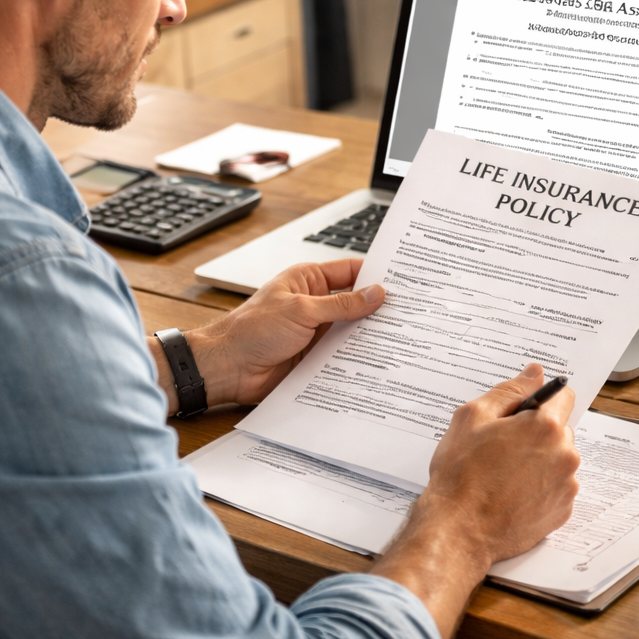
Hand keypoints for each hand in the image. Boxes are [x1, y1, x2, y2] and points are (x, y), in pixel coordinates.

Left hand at [151, 259, 383, 409]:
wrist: (228, 368)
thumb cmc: (252, 330)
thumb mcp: (301, 310)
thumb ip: (341, 304)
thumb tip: (375, 294)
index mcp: (308, 280)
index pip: (350, 271)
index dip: (375, 275)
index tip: (403, 280)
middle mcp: (315, 303)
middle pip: (355, 302)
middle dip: (378, 307)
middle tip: (410, 311)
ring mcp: (316, 331)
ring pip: (352, 330)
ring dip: (370, 334)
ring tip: (403, 336)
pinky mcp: (316, 356)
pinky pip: (343, 354)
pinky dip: (359, 356)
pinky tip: (379, 360)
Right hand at [371, 364, 579, 638]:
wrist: (459, 529)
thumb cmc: (461, 473)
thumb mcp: (473, 417)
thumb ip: (510, 391)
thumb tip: (534, 373)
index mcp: (545, 426)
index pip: (563, 395)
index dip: (540, 398)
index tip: (522, 409)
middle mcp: (565, 454)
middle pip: (559, 429)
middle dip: (535, 431)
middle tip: (500, 445)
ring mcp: (566, 486)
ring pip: (557, 458)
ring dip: (538, 459)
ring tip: (502, 473)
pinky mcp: (562, 511)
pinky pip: (556, 486)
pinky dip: (539, 486)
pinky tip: (511, 492)